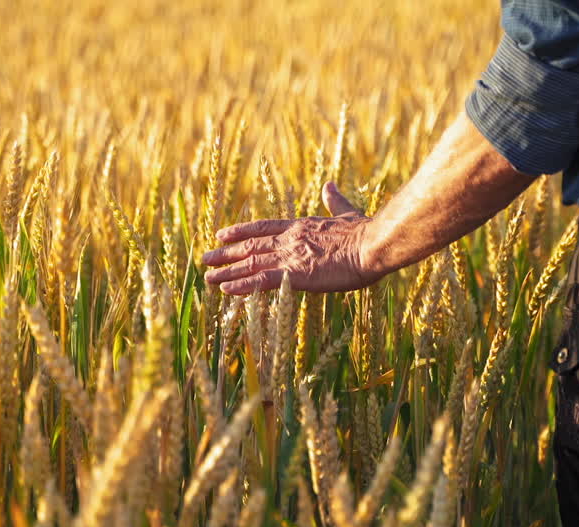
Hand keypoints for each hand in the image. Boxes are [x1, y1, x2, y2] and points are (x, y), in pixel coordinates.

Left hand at [202, 182, 377, 294]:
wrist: (372, 245)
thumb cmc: (365, 232)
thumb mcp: (347, 212)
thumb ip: (335, 201)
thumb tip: (330, 184)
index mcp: (300, 226)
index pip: (263, 227)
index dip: (241, 231)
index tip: (222, 234)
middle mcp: (289, 240)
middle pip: (250, 246)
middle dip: (226, 253)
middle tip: (206, 259)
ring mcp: (290, 256)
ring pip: (250, 263)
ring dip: (227, 271)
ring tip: (207, 277)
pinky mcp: (294, 274)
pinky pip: (261, 281)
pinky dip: (241, 285)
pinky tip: (225, 290)